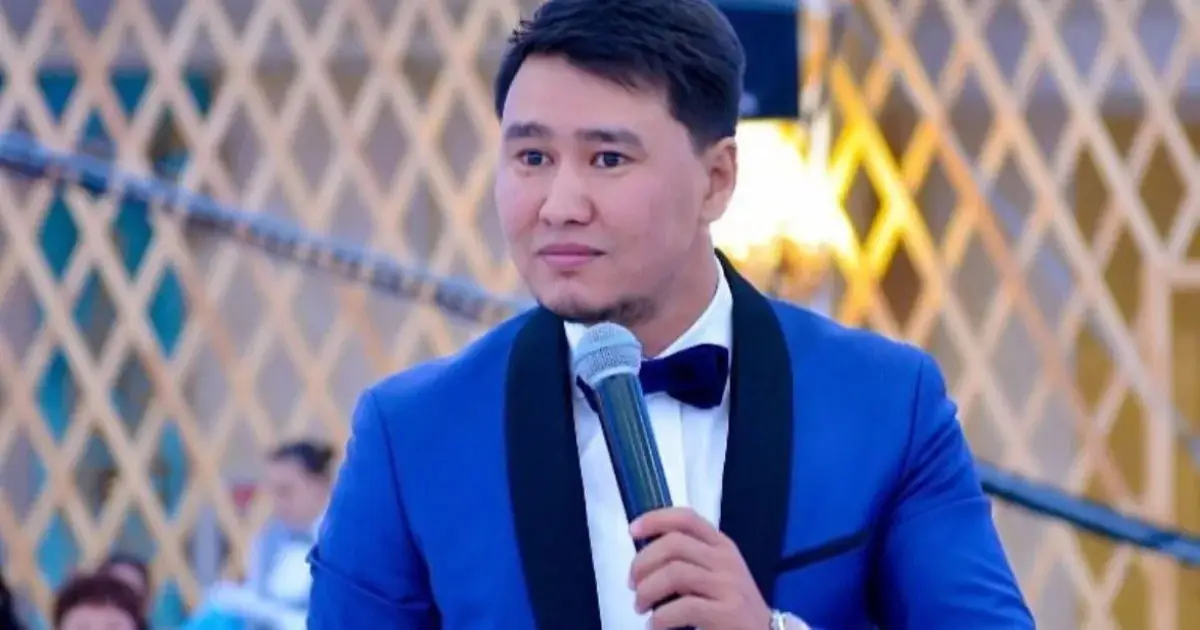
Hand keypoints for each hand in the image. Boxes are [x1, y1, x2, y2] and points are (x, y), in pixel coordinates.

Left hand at [629, 507, 771, 629]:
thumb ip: (689, 559)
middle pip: (674, 544)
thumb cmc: (731, 605)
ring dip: (647, 590)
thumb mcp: (716, 574)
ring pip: (675, 573)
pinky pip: (684, 607)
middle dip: (643, 562)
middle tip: (633, 584)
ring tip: (640, 606)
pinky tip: (655, 624)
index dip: (656, 519)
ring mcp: (729, 586)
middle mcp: (726, 560)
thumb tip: (644, 557)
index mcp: (722, 545)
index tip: (632, 530)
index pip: (687, 518)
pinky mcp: (728, 613)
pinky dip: (660, 617)